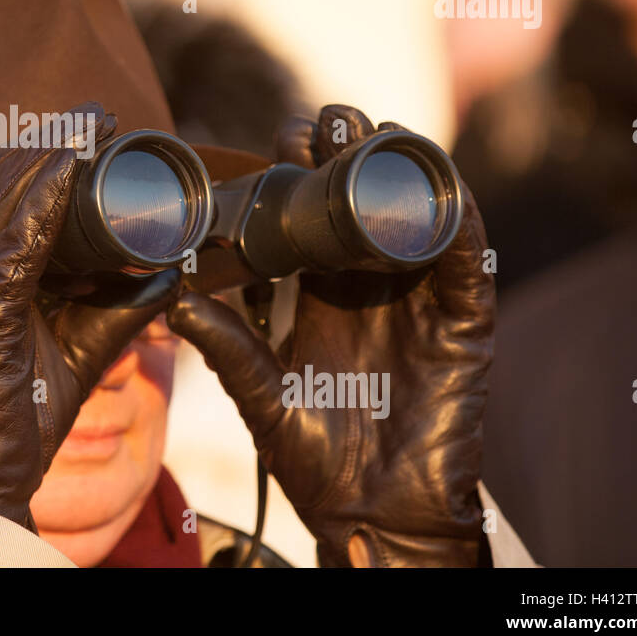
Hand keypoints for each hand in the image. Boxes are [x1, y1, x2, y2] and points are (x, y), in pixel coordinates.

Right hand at [0, 101, 179, 527]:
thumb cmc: (12, 419)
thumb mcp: (79, 351)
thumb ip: (120, 310)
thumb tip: (170, 273)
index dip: (41, 157)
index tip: (92, 130)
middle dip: (47, 141)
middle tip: (98, 114)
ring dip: (46, 153)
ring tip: (92, 124)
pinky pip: (5, 233)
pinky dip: (39, 193)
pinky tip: (72, 164)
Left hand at [168, 104, 494, 566]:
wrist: (372, 516)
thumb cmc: (315, 460)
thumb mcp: (260, 395)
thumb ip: (225, 344)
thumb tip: (171, 297)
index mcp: (321, 296)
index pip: (314, 218)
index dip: (304, 176)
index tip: (283, 138)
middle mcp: (371, 289)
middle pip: (364, 204)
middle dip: (350, 155)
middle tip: (327, 119)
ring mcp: (419, 303)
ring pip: (417, 219)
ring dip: (401, 173)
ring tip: (375, 132)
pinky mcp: (461, 328)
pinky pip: (466, 266)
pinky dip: (456, 225)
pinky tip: (438, 189)